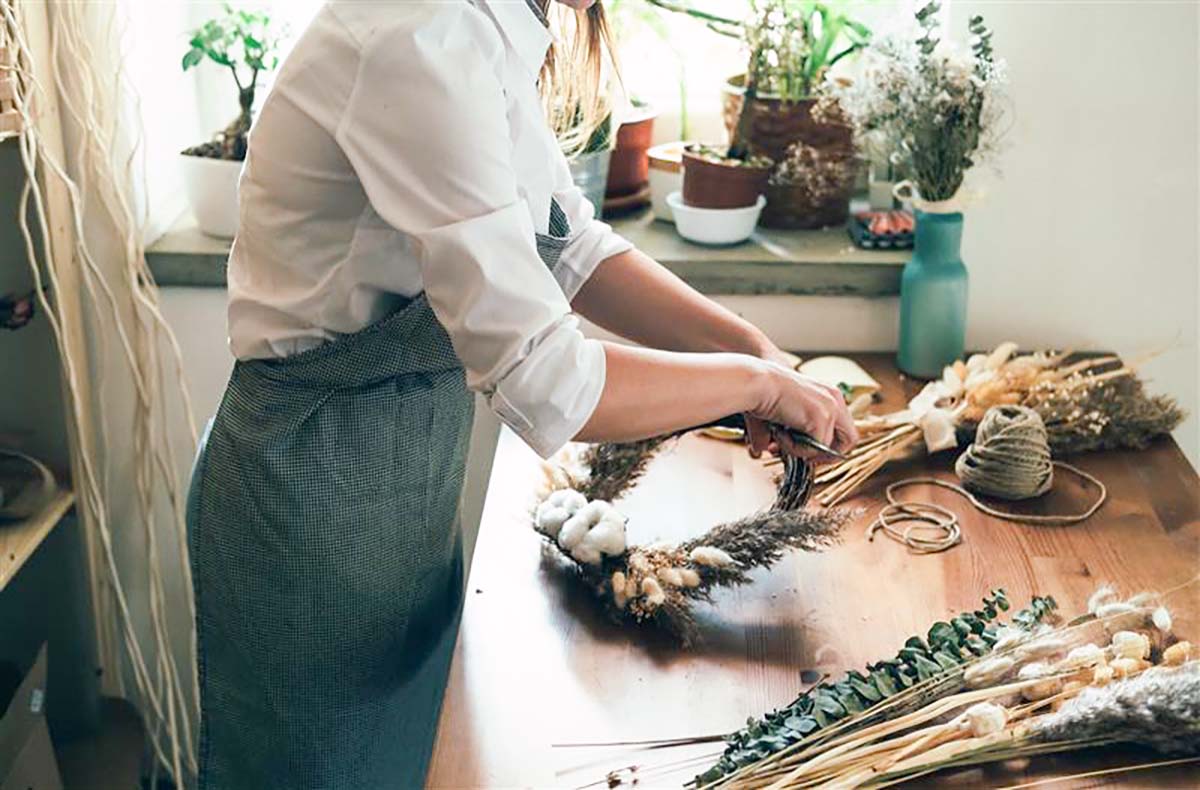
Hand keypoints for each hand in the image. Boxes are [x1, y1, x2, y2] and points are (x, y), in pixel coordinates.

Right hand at [743, 359, 857, 460]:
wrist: (756, 383)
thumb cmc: (762, 394)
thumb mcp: (785, 414)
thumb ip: (790, 433)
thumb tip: (773, 452)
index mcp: (829, 394)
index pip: (843, 429)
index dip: (827, 446)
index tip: (807, 451)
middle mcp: (835, 399)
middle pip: (850, 440)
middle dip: (827, 455)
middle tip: (805, 457)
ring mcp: (831, 408)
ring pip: (828, 448)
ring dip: (802, 450)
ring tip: (781, 438)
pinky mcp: (822, 418)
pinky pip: (814, 448)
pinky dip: (794, 448)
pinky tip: (779, 434)